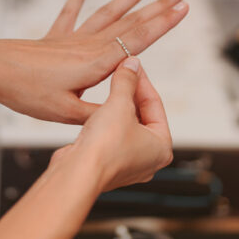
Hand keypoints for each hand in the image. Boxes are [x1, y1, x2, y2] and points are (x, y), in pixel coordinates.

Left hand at [0, 0, 188, 123]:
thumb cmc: (26, 93)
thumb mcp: (66, 113)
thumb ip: (98, 114)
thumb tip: (122, 115)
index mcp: (97, 63)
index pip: (138, 39)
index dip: (163, 24)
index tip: (184, 8)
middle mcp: (88, 45)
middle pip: (131, 22)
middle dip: (159, 6)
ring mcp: (71, 39)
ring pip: (108, 14)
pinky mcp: (53, 39)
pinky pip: (69, 15)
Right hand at [51, 57, 171, 191]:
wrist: (77, 173)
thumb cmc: (104, 148)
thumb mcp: (119, 105)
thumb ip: (127, 82)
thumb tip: (132, 65)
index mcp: (161, 148)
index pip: (155, 105)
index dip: (142, 81)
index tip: (132, 65)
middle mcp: (148, 159)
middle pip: (143, 116)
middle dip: (131, 93)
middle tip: (122, 72)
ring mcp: (128, 164)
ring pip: (127, 126)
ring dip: (118, 106)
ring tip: (110, 87)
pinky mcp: (109, 165)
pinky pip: (113, 137)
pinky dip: (108, 122)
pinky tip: (97, 110)